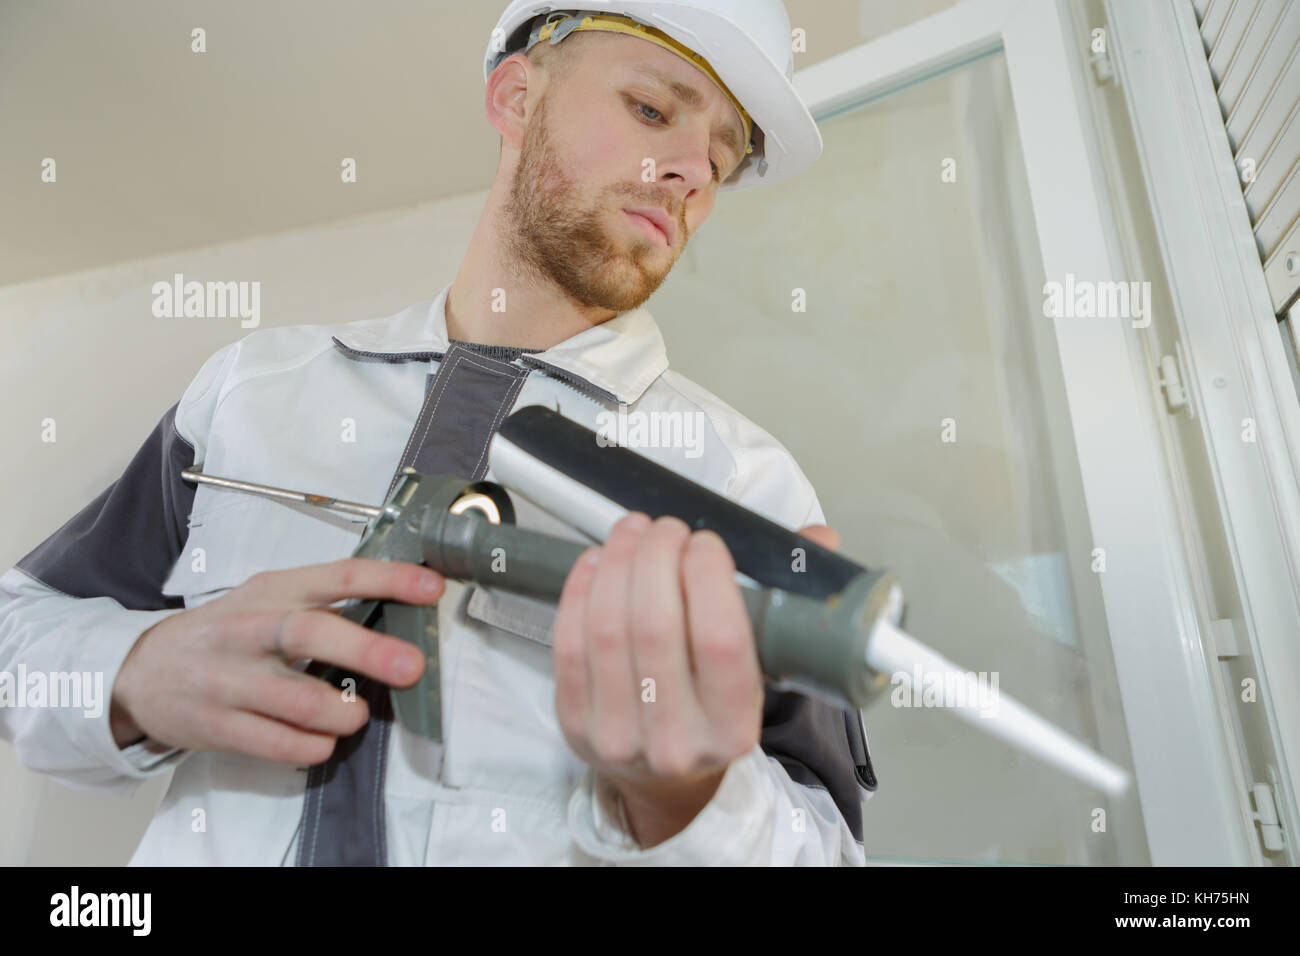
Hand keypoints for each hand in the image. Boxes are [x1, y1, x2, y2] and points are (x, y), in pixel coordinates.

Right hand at [110, 558, 443, 764]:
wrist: (141, 671)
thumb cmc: (226, 633)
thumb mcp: (268, 600)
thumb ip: (323, 603)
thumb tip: (399, 612)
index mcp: (273, 591)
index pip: (337, 576)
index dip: (388, 580)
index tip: (431, 588)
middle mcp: (251, 630)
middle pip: (311, 633)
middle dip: (367, 650)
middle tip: (411, 667)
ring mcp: (230, 679)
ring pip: (297, 698)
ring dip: (342, 712)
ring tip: (357, 714)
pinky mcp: (217, 725)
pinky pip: (276, 743)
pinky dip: (312, 746)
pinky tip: (323, 741)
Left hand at [552, 511, 839, 846]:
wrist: (670, 780)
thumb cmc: (717, 710)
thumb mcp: (765, 669)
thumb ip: (791, 600)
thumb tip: (818, 537)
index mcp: (733, 728)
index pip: (721, 640)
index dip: (708, 576)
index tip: (706, 543)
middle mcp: (675, 739)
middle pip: (654, 626)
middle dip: (657, 556)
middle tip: (666, 529)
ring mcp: (617, 734)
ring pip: (607, 628)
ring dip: (617, 563)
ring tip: (633, 533)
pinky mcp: (573, 721)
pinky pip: (568, 642)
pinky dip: (579, 589)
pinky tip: (597, 562)